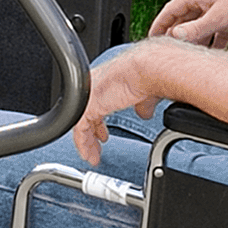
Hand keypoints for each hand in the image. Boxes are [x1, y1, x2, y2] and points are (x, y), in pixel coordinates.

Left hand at [72, 46, 160, 164]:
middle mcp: (94, 88)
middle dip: (91, 133)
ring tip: (92, 156)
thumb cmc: (148, 76)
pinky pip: (80, 131)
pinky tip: (89, 155)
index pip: (96, 105)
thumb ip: (142, 105)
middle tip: (96, 146)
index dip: (99, 123)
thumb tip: (145, 114)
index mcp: (107, 83)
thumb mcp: (144, 95)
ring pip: (80, 125)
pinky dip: (83, 145)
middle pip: (86, 115)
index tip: (103, 135)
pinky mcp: (87, 107)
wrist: (145, 71)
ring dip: (87, 143)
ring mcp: (89, 97)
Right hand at [148, 0, 227, 49]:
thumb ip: (196, 29)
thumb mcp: (219, 18)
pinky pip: (217, 29)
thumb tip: (175, 37)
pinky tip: (215, 52)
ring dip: (197, 39)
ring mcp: (218, 5)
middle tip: (170, 50)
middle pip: (184, 18)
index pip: (170, 10)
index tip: (152, 37)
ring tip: (191, 55)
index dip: (159, 24)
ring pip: (201, 25)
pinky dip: (215, 40)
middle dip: (177, 34)